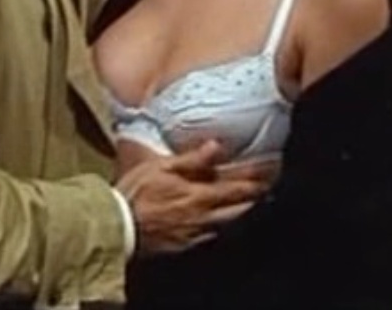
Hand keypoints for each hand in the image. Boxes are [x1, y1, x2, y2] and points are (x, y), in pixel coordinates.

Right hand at [114, 140, 273, 255]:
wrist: (118, 226)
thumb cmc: (135, 194)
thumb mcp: (160, 168)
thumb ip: (191, 159)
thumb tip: (216, 145)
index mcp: (199, 196)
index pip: (237, 188)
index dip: (257, 180)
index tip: (272, 170)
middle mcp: (204, 217)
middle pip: (240, 210)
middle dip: (257, 199)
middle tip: (269, 188)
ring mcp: (196, 233)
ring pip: (230, 225)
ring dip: (243, 214)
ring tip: (252, 204)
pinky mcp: (186, 245)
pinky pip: (213, 236)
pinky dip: (224, 228)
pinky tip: (223, 223)